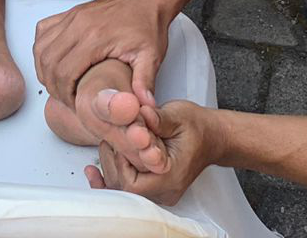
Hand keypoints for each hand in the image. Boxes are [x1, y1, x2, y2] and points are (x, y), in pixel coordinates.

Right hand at [35, 0, 171, 112]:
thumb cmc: (148, 25)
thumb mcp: (151, 56)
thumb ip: (145, 82)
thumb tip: (143, 106)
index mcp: (96, 37)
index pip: (65, 72)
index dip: (65, 95)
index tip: (76, 105)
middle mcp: (79, 24)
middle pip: (48, 62)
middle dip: (53, 86)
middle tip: (67, 99)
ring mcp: (72, 17)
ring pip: (41, 48)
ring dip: (44, 70)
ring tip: (59, 84)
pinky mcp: (70, 13)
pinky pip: (43, 31)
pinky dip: (42, 49)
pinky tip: (53, 61)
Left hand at [86, 101, 215, 206]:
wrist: (213, 137)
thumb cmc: (197, 126)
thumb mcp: (178, 115)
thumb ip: (156, 118)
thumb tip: (138, 113)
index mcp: (171, 176)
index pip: (132, 183)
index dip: (119, 162)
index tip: (120, 139)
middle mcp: (165, 191)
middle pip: (123, 189)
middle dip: (111, 162)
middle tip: (110, 136)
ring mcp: (160, 193)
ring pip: (123, 190)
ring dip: (109, 168)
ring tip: (106, 144)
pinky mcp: (154, 188)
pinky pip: (128, 190)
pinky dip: (111, 178)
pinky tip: (94, 171)